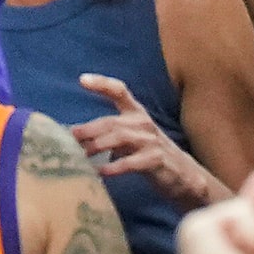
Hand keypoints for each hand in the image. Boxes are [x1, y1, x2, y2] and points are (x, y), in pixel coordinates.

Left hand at [72, 74, 225, 208]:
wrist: (183, 175)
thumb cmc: (149, 153)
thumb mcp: (132, 137)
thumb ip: (110, 133)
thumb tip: (77, 136)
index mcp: (137, 113)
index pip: (119, 91)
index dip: (101, 83)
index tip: (82, 79)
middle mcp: (143, 122)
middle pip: (112, 121)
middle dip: (89, 129)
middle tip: (71, 138)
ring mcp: (151, 141)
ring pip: (120, 138)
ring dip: (97, 146)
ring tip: (81, 156)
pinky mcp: (156, 160)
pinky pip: (131, 162)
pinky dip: (114, 167)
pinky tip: (100, 172)